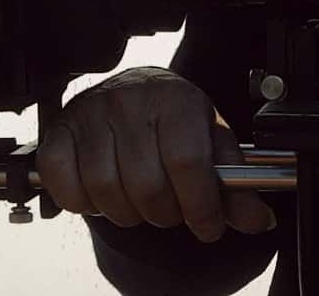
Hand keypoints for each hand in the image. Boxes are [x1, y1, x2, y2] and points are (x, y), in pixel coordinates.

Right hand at [36, 66, 276, 242]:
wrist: (137, 90)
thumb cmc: (175, 119)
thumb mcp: (212, 141)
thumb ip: (235, 184)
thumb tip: (258, 219)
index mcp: (176, 99)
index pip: (187, 163)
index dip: (200, 205)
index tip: (207, 227)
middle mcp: (131, 101)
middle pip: (146, 185)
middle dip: (164, 214)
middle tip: (170, 209)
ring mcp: (91, 114)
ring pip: (105, 190)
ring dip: (126, 213)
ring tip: (138, 200)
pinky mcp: (59, 131)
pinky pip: (65, 184)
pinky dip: (82, 203)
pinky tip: (101, 194)